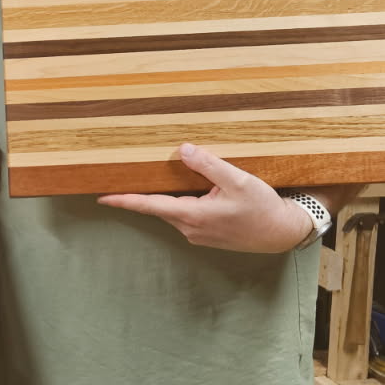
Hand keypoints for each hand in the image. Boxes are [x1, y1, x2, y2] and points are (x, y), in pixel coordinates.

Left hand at [97, 143, 312, 252]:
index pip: (149, 206)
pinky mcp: (207, 235)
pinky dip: (184, 201)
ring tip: (167, 176)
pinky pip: (187, 214)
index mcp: (192, 215)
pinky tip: (195, 190)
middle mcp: (190, 229)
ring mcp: (198, 234)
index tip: (102, 198)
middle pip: (160, 206)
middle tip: (128, 175)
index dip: (124, 201)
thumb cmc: (262, 207)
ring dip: (169, 196)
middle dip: (146, 191)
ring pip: (174, 209)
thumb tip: (182, 150)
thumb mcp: (236, 180)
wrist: (282, 232)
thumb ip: (208, 164)